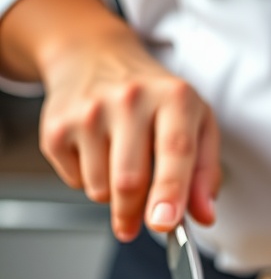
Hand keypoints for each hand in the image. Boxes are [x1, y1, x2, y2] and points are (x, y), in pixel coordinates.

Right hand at [0, 0, 219, 240]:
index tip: (165, 222)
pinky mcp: (56, 126)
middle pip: (129, 181)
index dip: (171, 191)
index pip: (174, 150)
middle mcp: (130, 98)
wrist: (93, 56)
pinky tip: (97, 152)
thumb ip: (206, 172)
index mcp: (174, 97)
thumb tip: (204, 215)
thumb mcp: (196, 122)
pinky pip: (76, 182)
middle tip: (143, 222)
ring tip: (121, 164)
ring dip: (114, 197)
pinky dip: (89, 181)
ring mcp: (89, 111)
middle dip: (136, 214)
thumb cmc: (153, 96)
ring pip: (100, 190)